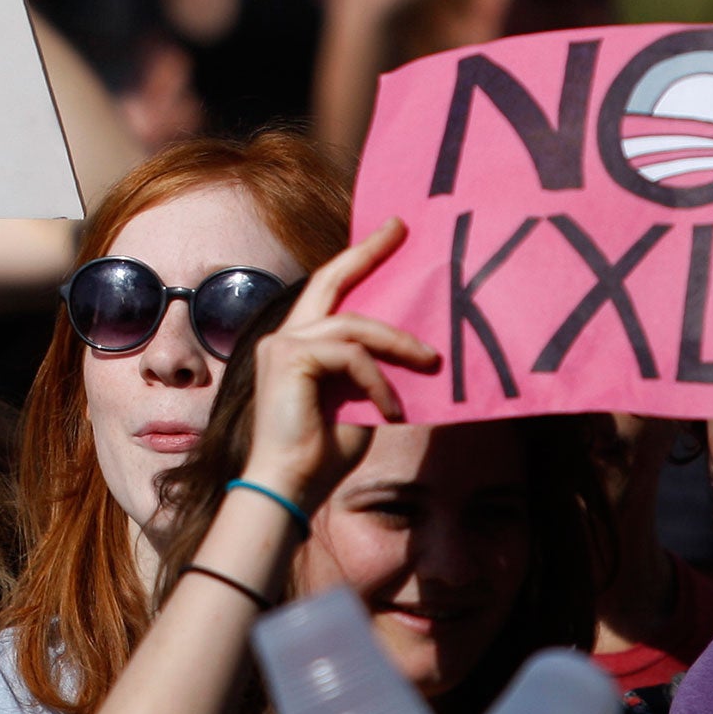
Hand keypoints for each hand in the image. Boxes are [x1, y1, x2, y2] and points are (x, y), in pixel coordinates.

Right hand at [237, 218, 439, 512]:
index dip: (358, 261)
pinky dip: (378, 382)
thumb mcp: (360, 402)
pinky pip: (350, 356)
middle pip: (330, 280)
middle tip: (400, 228)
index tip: (389, 235)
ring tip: (430, 362)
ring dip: (397, 343)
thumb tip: (415, 354)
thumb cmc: (322, 454)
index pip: (329, 293)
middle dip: (367, 252)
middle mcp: (285, 336)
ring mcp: (283, 344)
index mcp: (299, 345)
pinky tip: (390, 410)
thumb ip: (373, 372)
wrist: (288, 485)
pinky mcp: (288, 357)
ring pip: (353, 324)